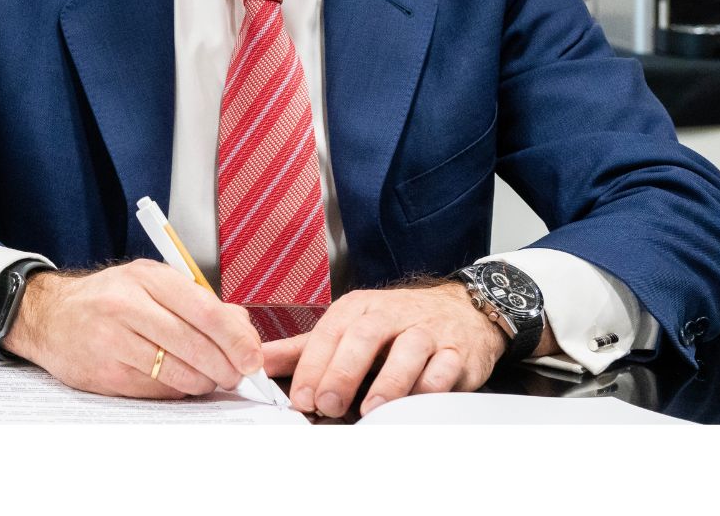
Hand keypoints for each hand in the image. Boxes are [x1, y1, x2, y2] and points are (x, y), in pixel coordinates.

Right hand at [0, 260, 262, 399]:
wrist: (48, 315)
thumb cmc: (108, 300)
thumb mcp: (150, 285)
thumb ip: (199, 302)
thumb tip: (243, 330)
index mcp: (146, 277)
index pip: (205, 310)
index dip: (236, 339)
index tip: (252, 357)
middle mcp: (126, 304)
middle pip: (195, 345)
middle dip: (225, 367)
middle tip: (234, 375)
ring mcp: (111, 339)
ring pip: (179, 373)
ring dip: (203, 383)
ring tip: (206, 379)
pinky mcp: (104, 371)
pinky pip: (156, 389)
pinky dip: (175, 391)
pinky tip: (175, 382)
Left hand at [264, 281, 508, 417]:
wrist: (461, 310)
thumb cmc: (395, 324)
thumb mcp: (347, 328)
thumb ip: (304, 349)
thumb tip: (258, 361)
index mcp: (358, 309)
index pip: (329, 333)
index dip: (312, 366)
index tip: (301, 398)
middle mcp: (391, 314)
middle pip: (364, 337)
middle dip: (343, 371)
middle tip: (327, 404)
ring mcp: (427, 331)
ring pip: (408, 350)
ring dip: (388, 382)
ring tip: (370, 409)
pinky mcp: (457, 352)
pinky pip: (445, 367)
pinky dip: (430, 386)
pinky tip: (415, 404)